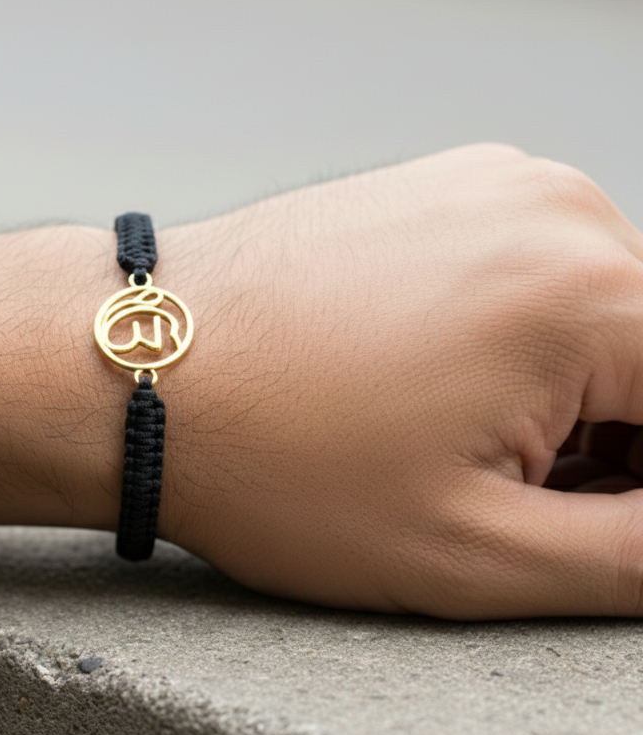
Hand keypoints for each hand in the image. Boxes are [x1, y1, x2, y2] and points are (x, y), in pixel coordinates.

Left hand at [158, 144, 642, 618]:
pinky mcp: (439, 186)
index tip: (569, 514)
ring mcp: (490, 182)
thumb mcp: (476, 552)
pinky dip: (516, 334)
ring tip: (448, 435)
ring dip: (565, 388)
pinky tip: (425, 377)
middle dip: (616, 439)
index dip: (640, 485)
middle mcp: (552, 207)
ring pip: (596, 310)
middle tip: (503, 490)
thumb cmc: (279, 462)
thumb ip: (639, 551)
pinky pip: (531, 267)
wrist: (141, 367)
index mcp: (587, 292)